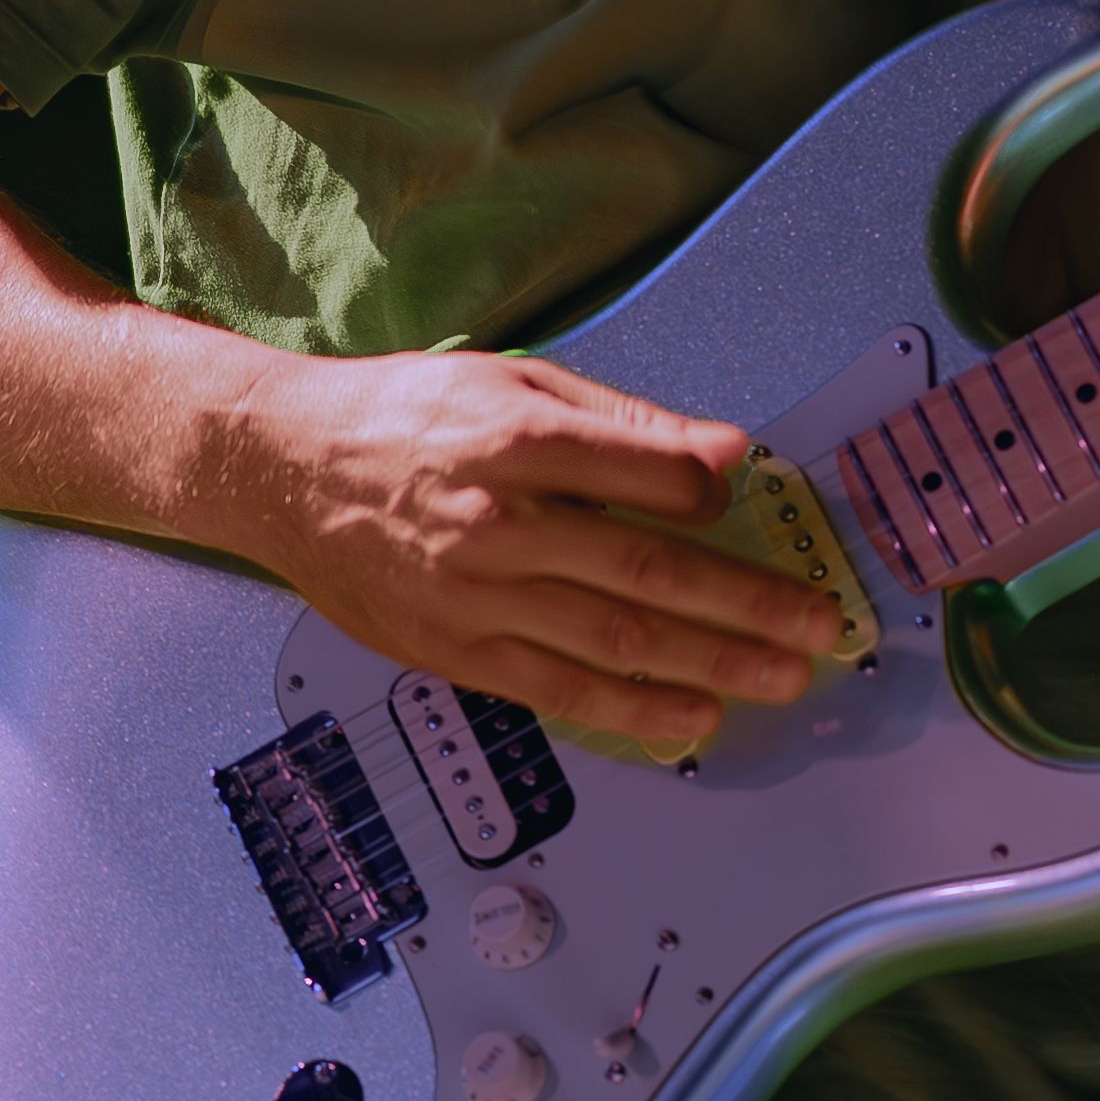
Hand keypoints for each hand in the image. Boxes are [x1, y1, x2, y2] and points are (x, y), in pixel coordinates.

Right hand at [197, 348, 833, 749]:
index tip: (753, 500)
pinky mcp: (455, 649)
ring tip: (778, 679)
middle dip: (748, 605)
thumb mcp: (512, 382)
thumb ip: (621, 424)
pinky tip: (690, 719)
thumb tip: (725, 455)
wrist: (282, 468)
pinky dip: (631, 709)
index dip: (716, 493)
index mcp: (521, 441)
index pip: (655, 478)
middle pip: (651, 574)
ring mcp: (477, 596)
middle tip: (817, 626)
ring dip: (709, 667)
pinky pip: (558, 690)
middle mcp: (503, 524)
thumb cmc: (405, 415)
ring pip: (615, 642)